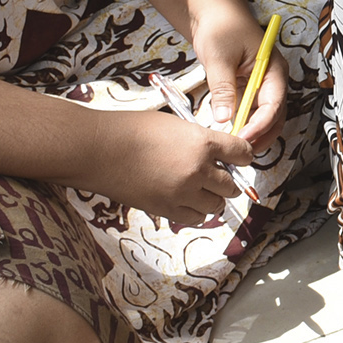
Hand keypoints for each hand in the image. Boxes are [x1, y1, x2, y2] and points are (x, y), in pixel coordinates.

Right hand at [77, 107, 251, 224]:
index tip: (241, 157)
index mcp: (202, 143)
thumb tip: (214, 152)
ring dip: (213, 198)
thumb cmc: (130, 130)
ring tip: (201, 190)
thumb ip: (198, 139)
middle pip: (231, 185)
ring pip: (216, 205)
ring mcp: (182, 193)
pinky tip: (187, 201)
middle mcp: (197, 170)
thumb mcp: (174, 124)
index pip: (242, 153)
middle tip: (220, 176)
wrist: (98, 149)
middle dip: (228, 181)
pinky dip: (196, 212)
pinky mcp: (166, 210)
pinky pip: (196, 218)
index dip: (244, 155)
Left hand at [188, 7, 286, 149]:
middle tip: (241, 151)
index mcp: (273, 69)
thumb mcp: (220, 58)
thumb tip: (225, 119)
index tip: (243, 138)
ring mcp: (260, 85)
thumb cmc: (221, 27)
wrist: (213, 12)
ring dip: (253, 133)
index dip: (261, 124)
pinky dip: (243, 124)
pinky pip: (249, 111)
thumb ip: (223, 89)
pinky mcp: (247, 88)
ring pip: (264, 117)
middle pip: (275, 115)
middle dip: (262, 135)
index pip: (274, 103)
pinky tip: (230, 134)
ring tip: (236, 146)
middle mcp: (272, 79)